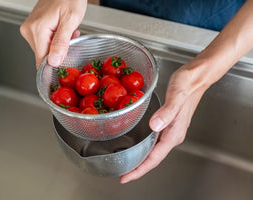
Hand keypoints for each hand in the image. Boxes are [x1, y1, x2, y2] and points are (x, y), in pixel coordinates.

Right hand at [20, 0, 86, 67]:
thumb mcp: (70, 21)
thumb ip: (61, 43)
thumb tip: (53, 62)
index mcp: (36, 29)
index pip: (41, 60)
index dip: (54, 65)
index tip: (65, 61)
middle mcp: (29, 30)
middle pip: (44, 56)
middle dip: (59, 53)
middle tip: (70, 39)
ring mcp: (30, 29)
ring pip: (45, 50)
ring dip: (59, 47)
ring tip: (67, 32)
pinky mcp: (33, 28)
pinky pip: (44, 42)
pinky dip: (56, 41)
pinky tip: (62, 31)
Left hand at [120, 64, 207, 183]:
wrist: (196, 77)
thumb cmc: (187, 84)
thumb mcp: (176, 95)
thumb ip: (167, 112)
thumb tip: (155, 127)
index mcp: (173, 132)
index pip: (154, 157)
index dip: (139, 169)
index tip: (126, 178)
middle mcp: (172, 134)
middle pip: (153, 158)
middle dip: (138, 169)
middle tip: (123, 176)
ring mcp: (171, 130)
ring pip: (154, 151)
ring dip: (141, 160)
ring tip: (127, 166)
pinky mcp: (168, 124)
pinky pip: (154, 142)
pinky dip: (144, 148)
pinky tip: (138, 147)